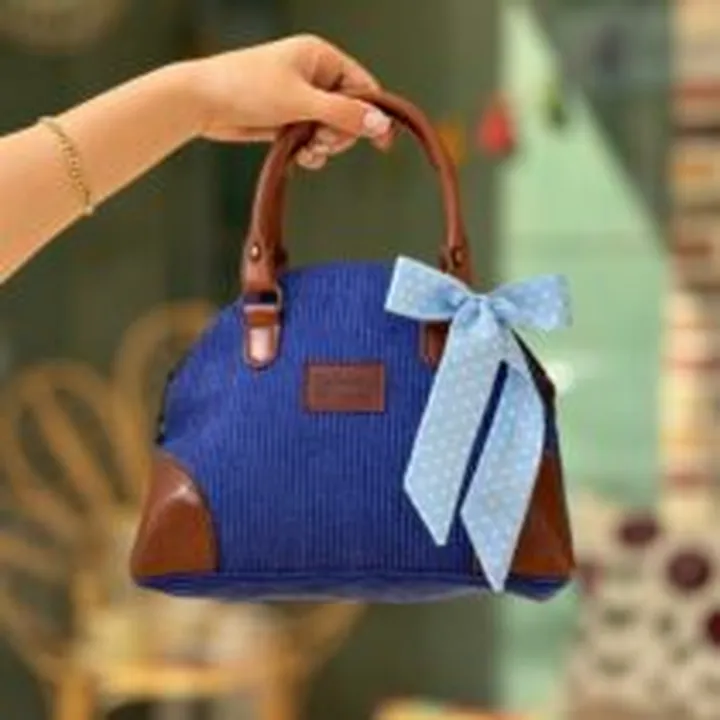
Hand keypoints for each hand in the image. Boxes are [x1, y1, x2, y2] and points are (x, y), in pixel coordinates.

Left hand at [186, 34, 392, 169]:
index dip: (373, 114)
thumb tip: (380, 123)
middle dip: (338, 135)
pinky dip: (309, 152)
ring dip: (323, 147)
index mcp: (321, 57)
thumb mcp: (301, 102)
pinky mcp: (287, 120)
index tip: (382, 143)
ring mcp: (300, 99)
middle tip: (320, 142)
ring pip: (330, 131)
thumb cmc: (247, 88)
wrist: (201, 102)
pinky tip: (298, 158)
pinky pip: (312, 140)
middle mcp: (314, 75)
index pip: (363, 86)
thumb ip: (343, 114)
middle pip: (349, 113)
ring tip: (305, 151)